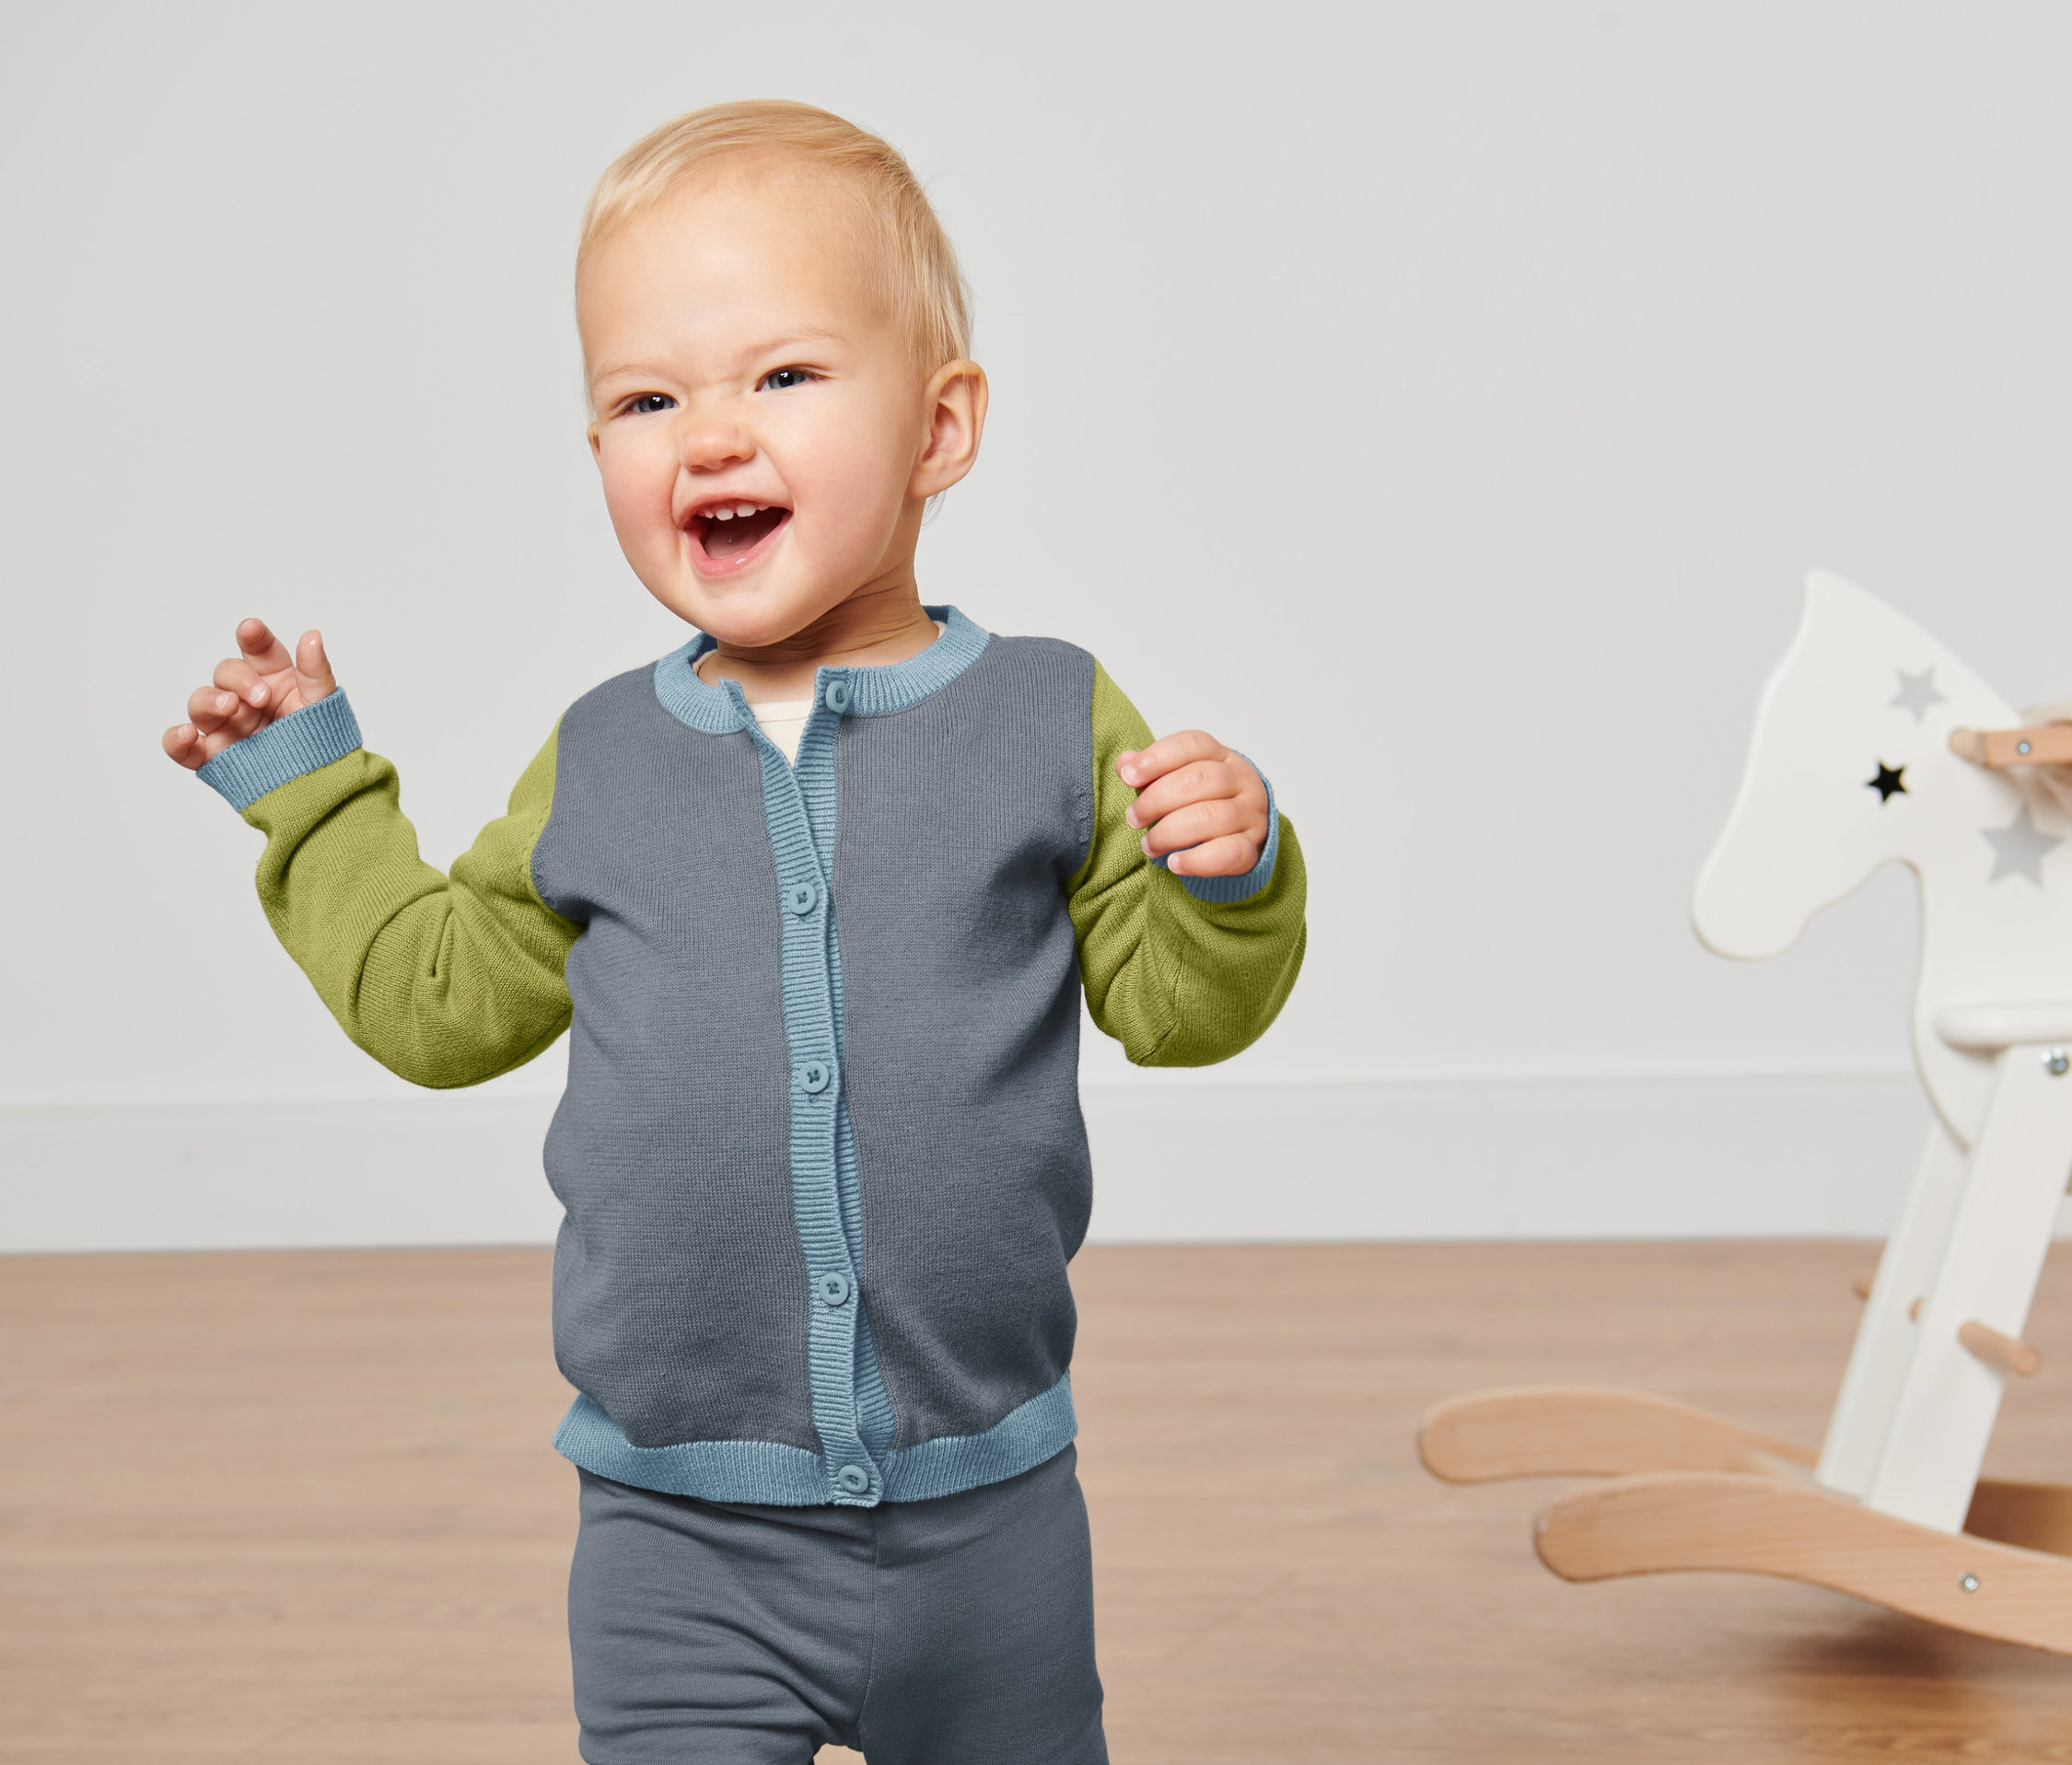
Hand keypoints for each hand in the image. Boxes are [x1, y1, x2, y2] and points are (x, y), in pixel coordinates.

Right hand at [162, 619, 337, 771]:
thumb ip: (316, 671)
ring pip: (201, 702)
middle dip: (239, 679)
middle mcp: (245, 698)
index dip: (253, 637)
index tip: (251, 629)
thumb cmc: (320, 741)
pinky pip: (183, 747)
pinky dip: (176, 739)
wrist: (320, 787)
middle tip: (262, 697)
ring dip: (210, 700)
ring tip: (230, 707)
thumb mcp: (324, 704)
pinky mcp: (213, 756)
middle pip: (226, 673)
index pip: (258, 650)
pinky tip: (186, 734)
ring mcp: (227, 726)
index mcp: (273, 679)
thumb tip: (312, 636)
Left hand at [1118, 731, 1269, 877]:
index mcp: (1222, 756)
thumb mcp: (1178, 780)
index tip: (1127, 776)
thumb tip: (1125, 763)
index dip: (1156, 758)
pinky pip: (1229, 853)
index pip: (1192, 745)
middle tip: (1133, 817)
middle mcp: (1242, 780)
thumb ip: (1151, 771)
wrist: (1244, 835)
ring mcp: (1251, 814)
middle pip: (1199, 779)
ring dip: (1169, 832)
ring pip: (1211, 817)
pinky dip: (1197, 860)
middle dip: (1156, 799)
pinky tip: (1174, 863)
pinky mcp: (1252, 848)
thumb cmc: (1204, 803)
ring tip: (1148, 845)